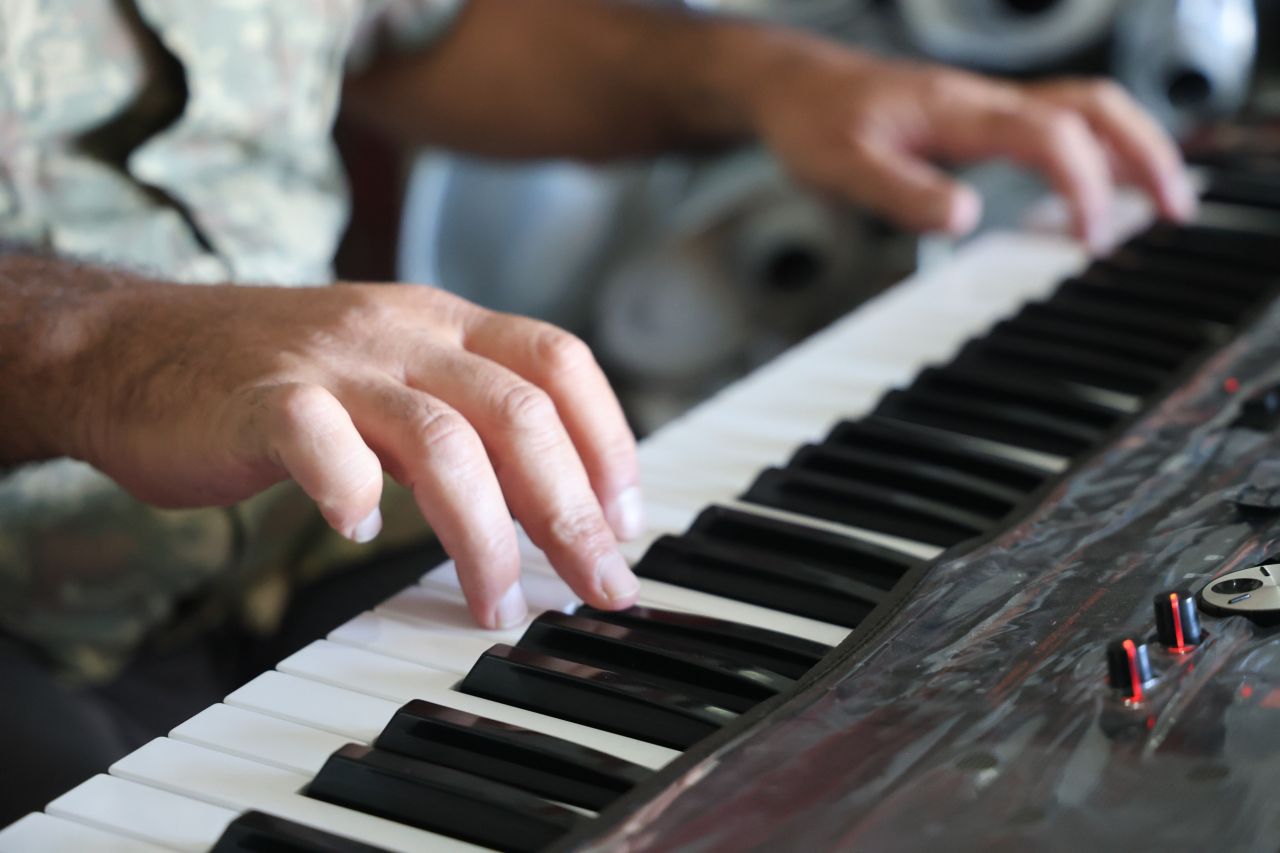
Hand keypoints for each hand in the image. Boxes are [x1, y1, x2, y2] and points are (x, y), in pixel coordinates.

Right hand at [69, 278, 642, 627]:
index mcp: (442, 323)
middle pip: (519, 412)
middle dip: (573, 509)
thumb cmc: (275, 378)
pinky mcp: (257, 399)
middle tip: (600, 585)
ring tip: (498, 604)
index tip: (627, 518)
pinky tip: (361, 531)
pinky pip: (319, 439)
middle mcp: (400, 332)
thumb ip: (466, 420)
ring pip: (441, 439)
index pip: (559, 361)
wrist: (131, 346)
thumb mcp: (393, 375)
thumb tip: (555, 498)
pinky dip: (352, 489)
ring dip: (486, 533)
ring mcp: (329, 362)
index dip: (609, 439)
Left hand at [737, 34, 1195, 246]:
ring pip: (1083, 109)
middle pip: (1094, 107)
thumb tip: (966, 218)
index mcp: (961, 111)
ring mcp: (985, 107)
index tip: (1090, 239)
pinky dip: (1092, 153)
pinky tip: (1091, 188)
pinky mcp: (976, 118)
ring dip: (1129, 149)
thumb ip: (902, 194)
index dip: (1083, 184)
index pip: (1051, 135)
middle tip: (1174, 209)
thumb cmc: (814, 121)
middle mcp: (985, 102)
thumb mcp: (843, 168)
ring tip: (1156, 203)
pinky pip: (1055, 124)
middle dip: (1144, 153)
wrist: (791, 86)